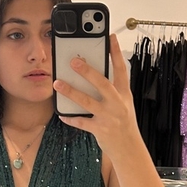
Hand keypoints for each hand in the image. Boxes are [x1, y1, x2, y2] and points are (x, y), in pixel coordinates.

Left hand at [54, 34, 138, 159]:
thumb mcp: (123, 103)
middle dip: (88, 72)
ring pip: (87, 102)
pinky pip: (81, 122)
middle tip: (74, 61)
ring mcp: (108, 117)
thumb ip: (111, 89)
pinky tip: (61, 114)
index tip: (110, 37)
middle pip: (102, 83)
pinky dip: (70, 118)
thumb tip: (92, 74)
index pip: (121, 69)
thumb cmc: (124, 123)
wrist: (129, 148)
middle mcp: (117, 103)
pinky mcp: (100, 129)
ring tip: (57, 83)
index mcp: (124, 94)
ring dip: (71, 92)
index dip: (116, 53)